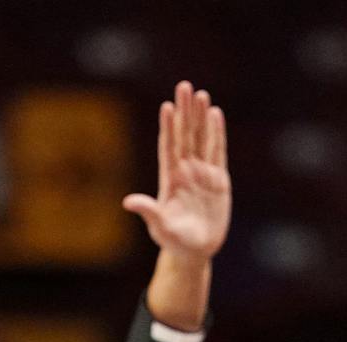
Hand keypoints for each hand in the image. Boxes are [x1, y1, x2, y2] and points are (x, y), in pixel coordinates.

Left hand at [123, 81, 230, 262]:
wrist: (194, 251)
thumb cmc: (174, 241)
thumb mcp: (160, 228)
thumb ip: (148, 212)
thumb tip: (128, 202)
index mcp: (171, 179)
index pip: (169, 147)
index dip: (168, 127)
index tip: (167, 106)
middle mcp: (185, 171)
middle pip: (185, 135)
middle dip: (185, 111)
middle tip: (184, 86)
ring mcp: (202, 173)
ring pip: (201, 138)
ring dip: (201, 117)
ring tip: (201, 94)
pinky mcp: (218, 180)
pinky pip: (217, 151)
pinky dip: (217, 133)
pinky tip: (215, 114)